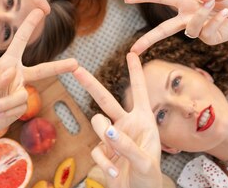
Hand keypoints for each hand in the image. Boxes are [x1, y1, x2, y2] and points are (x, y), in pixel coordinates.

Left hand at [0, 9, 77, 137]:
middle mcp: (17, 75)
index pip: (20, 41)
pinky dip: (5, 112)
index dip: (30, 26)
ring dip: (5, 103)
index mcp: (7, 63)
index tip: (41, 10)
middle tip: (76, 63)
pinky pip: (19, 109)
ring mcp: (20, 92)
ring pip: (22, 96)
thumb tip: (14, 72)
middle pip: (43, 70)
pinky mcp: (20, 108)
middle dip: (60, 67)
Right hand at [73, 53, 161, 187]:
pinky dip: (105, 162)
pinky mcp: (102, 152)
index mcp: (144, 120)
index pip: (139, 91)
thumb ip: (127, 144)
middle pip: (105, 99)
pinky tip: (115, 172)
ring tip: (114, 148)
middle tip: (76, 68)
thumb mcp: (145, 161)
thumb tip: (108, 130)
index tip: (132, 53)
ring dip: (104, 133)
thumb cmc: (150, 177)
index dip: (135, 72)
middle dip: (90, 83)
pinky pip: (96, 150)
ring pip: (97, 123)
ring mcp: (112, 138)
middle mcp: (126, 124)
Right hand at [126, 0, 227, 53]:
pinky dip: (216, 21)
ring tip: (215, 4)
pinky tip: (225, 14)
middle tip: (134, 49)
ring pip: (189, 28)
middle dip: (148, 39)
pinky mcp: (208, 38)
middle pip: (163, 30)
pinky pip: (206, 32)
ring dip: (202, 14)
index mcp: (185, 2)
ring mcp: (197, 29)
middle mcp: (187, 16)